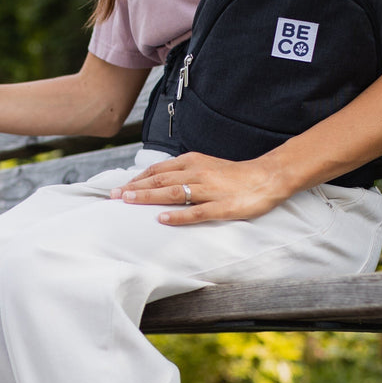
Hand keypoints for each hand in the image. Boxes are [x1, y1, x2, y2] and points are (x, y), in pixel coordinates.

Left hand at [110, 151, 289, 224]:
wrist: (269, 176)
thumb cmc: (234, 175)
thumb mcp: (205, 166)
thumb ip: (183, 173)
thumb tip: (157, 181)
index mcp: (192, 162)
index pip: (157, 170)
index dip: (136, 179)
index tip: (118, 189)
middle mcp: (197, 173)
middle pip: (159, 180)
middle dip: (134, 188)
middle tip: (113, 197)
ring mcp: (210, 190)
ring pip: (173, 193)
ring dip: (148, 197)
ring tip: (128, 202)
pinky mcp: (222, 207)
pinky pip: (197, 212)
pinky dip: (178, 216)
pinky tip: (162, 219)